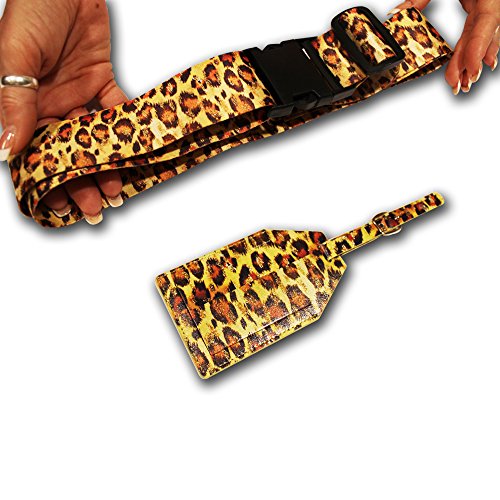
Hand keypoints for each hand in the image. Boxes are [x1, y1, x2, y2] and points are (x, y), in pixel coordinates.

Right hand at [0, 0, 125, 223]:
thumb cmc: (32, 8)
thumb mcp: (14, 56)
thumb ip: (13, 102)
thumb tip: (6, 150)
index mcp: (24, 103)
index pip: (35, 152)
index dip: (48, 181)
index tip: (61, 208)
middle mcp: (51, 104)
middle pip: (68, 152)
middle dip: (82, 182)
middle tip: (97, 209)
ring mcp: (78, 94)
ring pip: (95, 138)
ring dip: (107, 164)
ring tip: (118, 191)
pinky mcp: (101, 81)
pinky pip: (117, 111)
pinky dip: (128, 131)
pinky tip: (138, 153)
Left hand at [388, 0, 499, 93]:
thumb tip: (395, 15)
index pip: (486, 22)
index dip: (479, 48)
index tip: (471, 68)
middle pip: (484, 34)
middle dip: (472, 61)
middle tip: (462, 84)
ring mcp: (487, 3)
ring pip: (484, 35)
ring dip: (474, 61)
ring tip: (464, 83)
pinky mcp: (479, 6)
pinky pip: (481, 30)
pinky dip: (477, 49)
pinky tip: (473, 67)